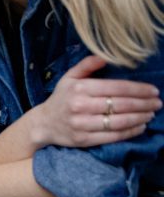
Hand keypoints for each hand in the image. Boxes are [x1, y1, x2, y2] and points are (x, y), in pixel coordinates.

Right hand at [31, 56, 160, 147]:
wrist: (43, 123)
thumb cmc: (61, 98)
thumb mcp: (69, 78)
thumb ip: (86, 65)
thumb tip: (105, 57)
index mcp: (79, 88)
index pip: (116, 88)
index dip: (138, 89)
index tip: (153, 90)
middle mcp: (80, 106)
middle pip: (120, 105)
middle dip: (143, 103)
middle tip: (157, 102)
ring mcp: (81, 124)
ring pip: (119, 121)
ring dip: (140, 118)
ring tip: (151, 114)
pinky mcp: (83, 139)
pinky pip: (112, 136)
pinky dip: (130, 131)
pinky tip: (140, 126)